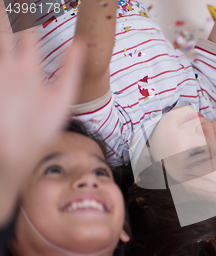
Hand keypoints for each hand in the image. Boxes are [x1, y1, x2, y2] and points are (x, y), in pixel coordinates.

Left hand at [0, 22, 84, 222]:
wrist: (9, 153)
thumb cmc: (39, 129)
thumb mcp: (63, 100)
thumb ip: (71, 68)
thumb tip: (81, 43)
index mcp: (28, 67)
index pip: (28, 27)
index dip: (30, 9)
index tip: (31, 1)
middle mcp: (6, 65)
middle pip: (2, 27)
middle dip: (7, 10)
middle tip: (10, 2)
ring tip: (2, 10)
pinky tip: (0, 42)